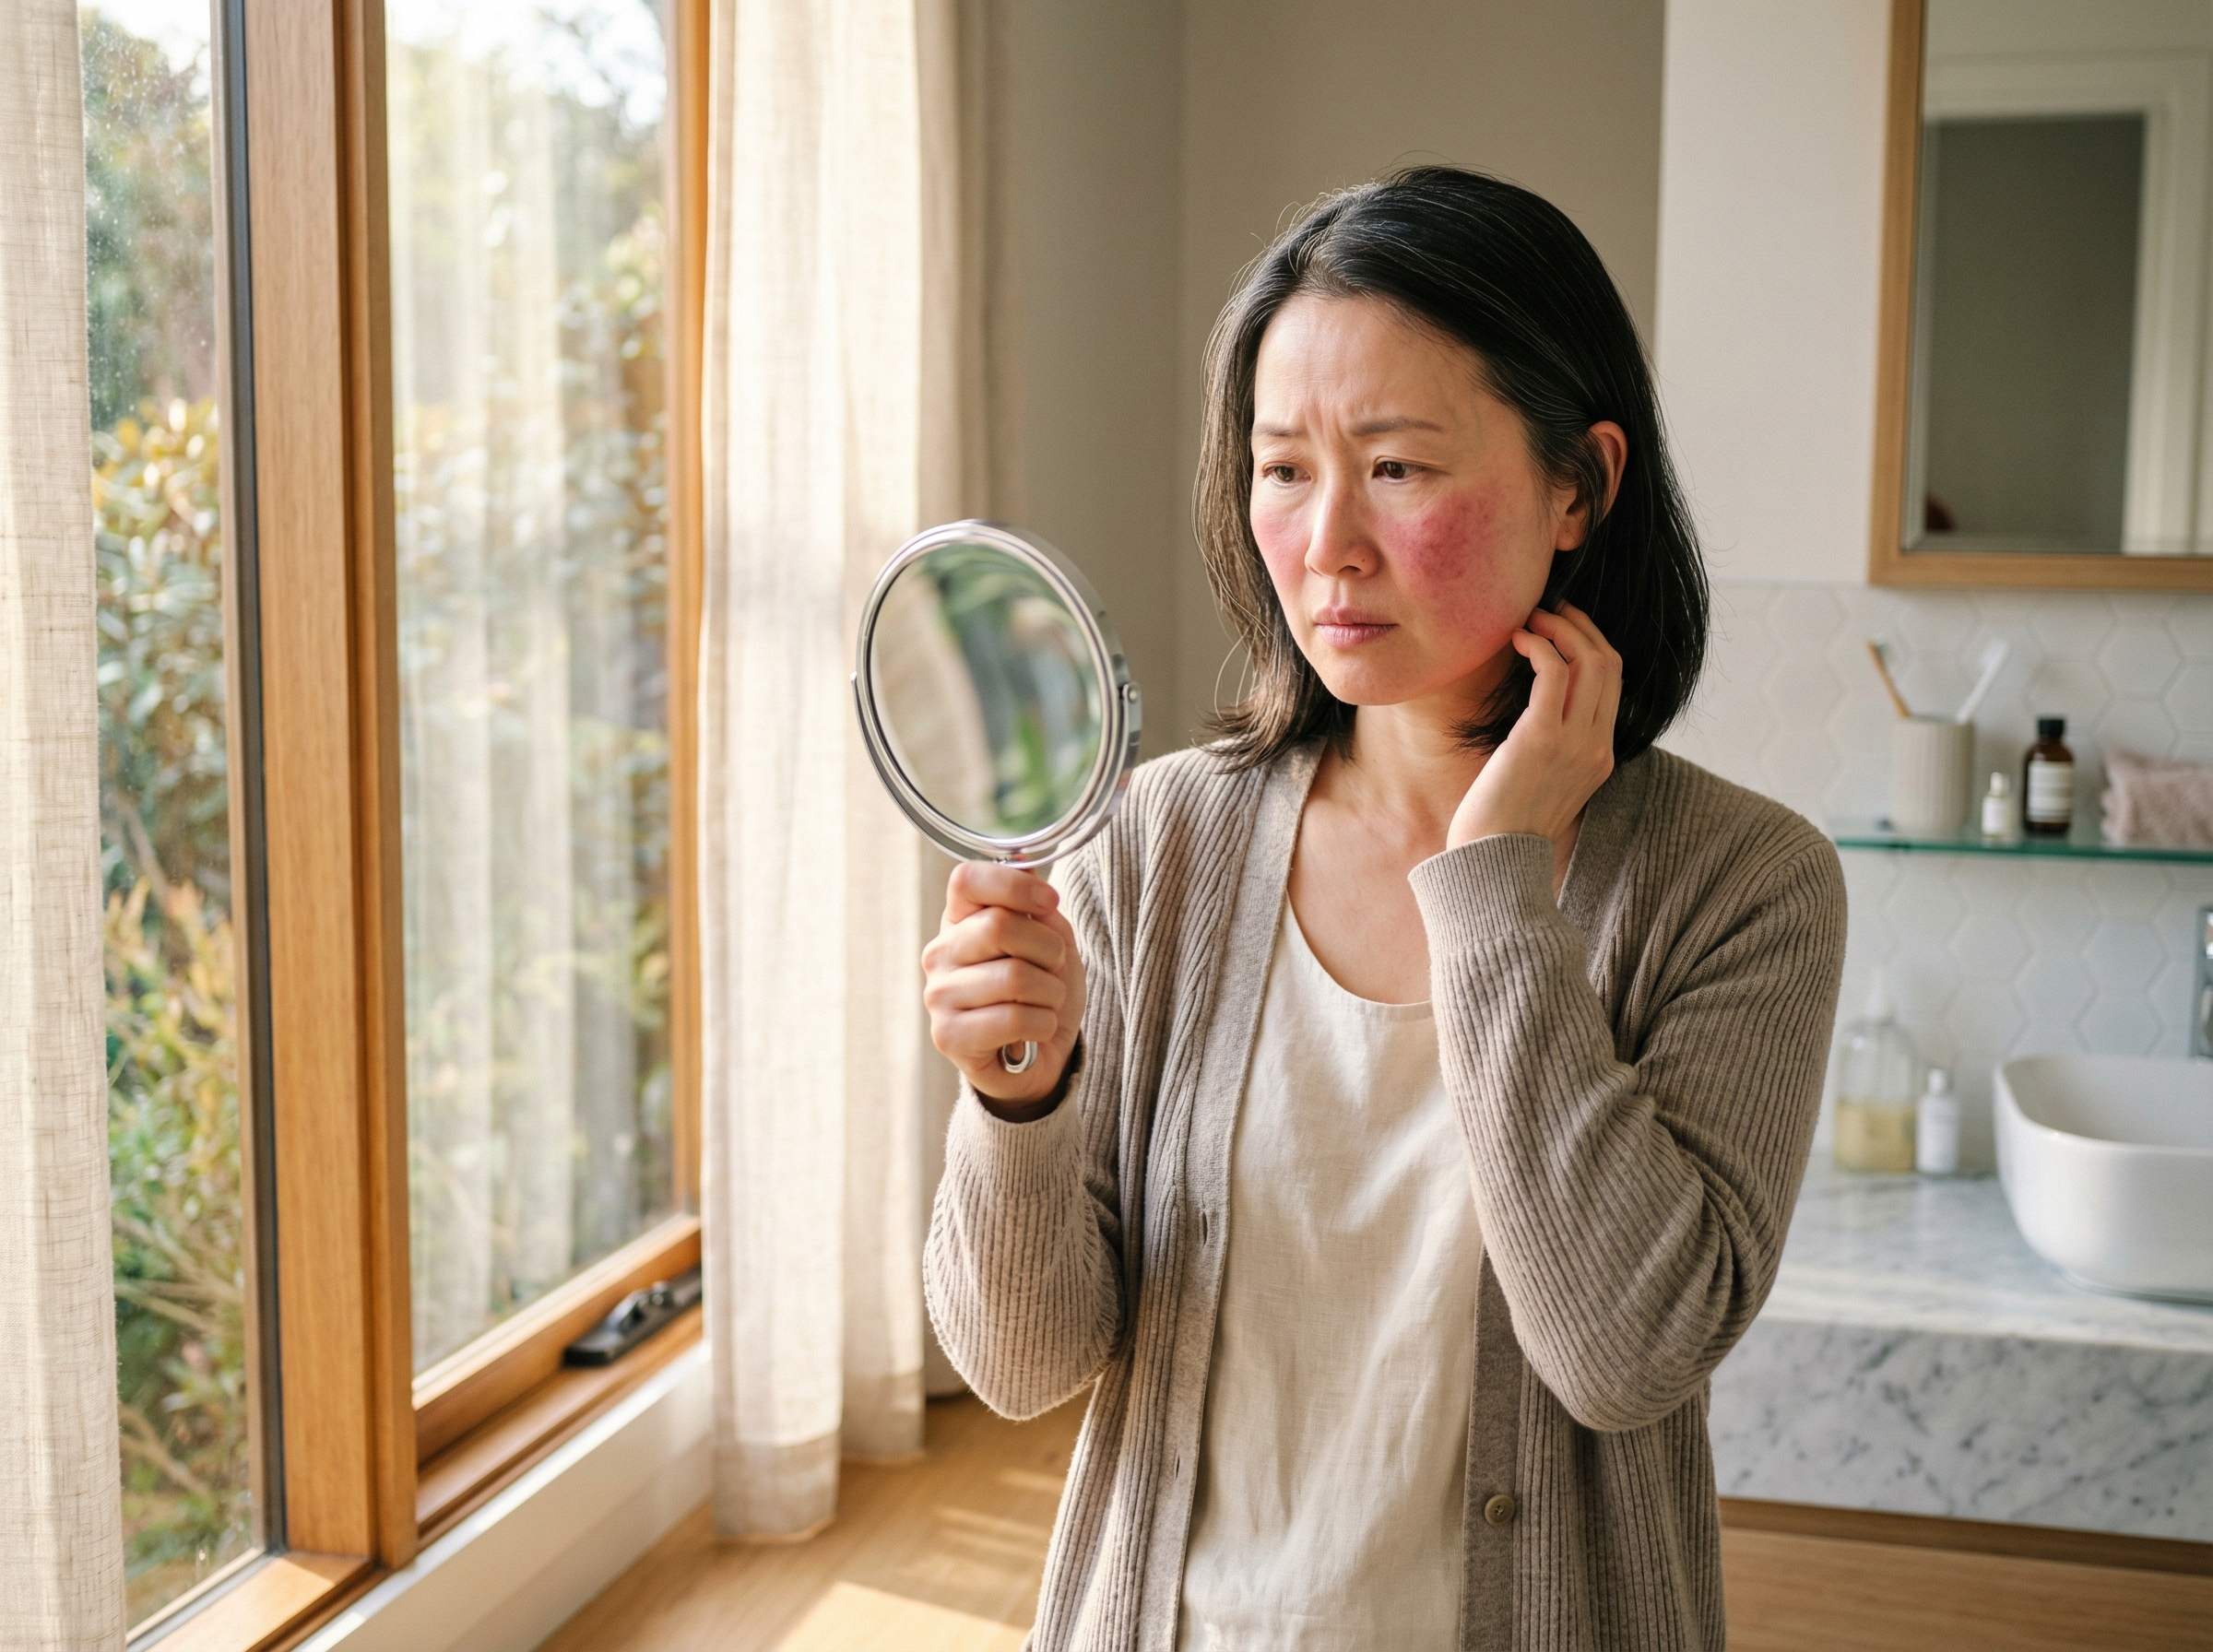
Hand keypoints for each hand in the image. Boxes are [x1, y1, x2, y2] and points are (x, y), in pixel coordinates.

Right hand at [923, 861, 1086, 1104]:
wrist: (1041, 1060)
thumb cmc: (1041, 993)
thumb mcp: (1051, 942)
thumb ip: (1039, 911)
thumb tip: (1029, 876)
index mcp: (959, 921)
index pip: (967, 879)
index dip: (1015, 886)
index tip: (1049, 902)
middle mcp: (940, 953)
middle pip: (999, 926)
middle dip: (1048, 949)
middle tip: (1054, 969)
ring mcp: (939, 995)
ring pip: (1014, 976)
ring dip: (1050, 992)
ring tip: (1047, 1003)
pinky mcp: (948, 1036)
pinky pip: (1012, 1018)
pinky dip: (1043, 1023)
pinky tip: (1037, 1029)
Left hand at [1447, 600, 1619, 852]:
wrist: (1491, 864)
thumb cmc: (1501, 827)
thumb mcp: (1540, 785)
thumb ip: (1549, 750)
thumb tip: (1531, 715)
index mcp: (1600, 757)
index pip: (1613, 685)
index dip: (1591, 646)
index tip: (1563, 628)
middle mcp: (1596, 747)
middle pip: (1609, 665)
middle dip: (1581, 628)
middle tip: (1549, 611)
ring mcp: (1574, 743)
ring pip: (1589, 661)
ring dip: (1561, 629)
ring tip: (1530, 620)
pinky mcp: (1541, 738)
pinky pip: (1554, 672)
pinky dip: (1539, 646)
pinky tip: (1517, 641)